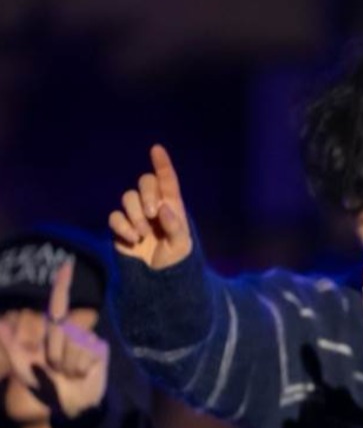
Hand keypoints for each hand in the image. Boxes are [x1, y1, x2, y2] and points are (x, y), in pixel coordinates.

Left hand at [0, 261, 109, 418]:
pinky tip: (81, 374)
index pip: (58, 303)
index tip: (67, 264)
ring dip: (67, 363)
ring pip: (73, 343)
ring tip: (69, 374)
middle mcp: (72, 332)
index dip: (63, 284)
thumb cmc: (46, 386)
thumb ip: (11, 343)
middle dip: (54, 352)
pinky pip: (86, 353)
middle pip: (61, 329)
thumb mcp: (23, 367)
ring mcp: (88, 340)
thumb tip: (0, 321)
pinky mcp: (101, 351)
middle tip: (56, 369)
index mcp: (53, 332)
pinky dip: (79, 367)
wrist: (71, 406)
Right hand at [108, 144, 193, 268]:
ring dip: (135, 215)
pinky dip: (122, 226)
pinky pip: (115, 216)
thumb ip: (175, 227)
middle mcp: (153, 205)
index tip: (156, 149)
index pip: (168, 180)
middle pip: (145, 182)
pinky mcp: (121, 226)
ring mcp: (136, 214)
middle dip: (147, 195)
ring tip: (144, 234)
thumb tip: (163, 209)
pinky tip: (133, 240)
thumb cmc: (175, 260)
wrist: (157, 279)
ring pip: (127, 197)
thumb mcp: (182, 247)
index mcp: (172, 206)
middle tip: (152, 214)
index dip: (162, 164)